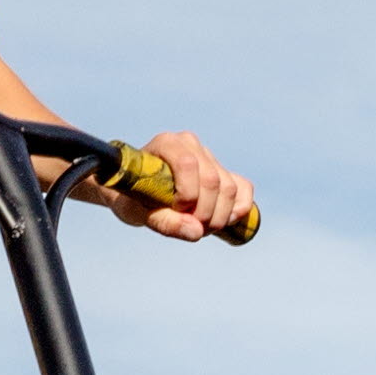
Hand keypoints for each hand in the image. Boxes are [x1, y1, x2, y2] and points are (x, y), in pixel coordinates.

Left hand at [124, 130, 256, 244]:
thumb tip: (197, 231)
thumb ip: (164, 221)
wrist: (136, 194)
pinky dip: (240, 208)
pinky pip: (244, 187)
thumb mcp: (137, 213)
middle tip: (191, 228)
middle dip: (205, 213)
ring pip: (229, 187)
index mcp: (166, 143)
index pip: (188, 164)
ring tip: (201, 228)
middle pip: (212, 180)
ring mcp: (209, 157)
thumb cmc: (131, 199)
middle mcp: (190, 144)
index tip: (175, 210)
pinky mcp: (223, 171)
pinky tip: (225, 220)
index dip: (187, 194)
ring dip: (220, 216)